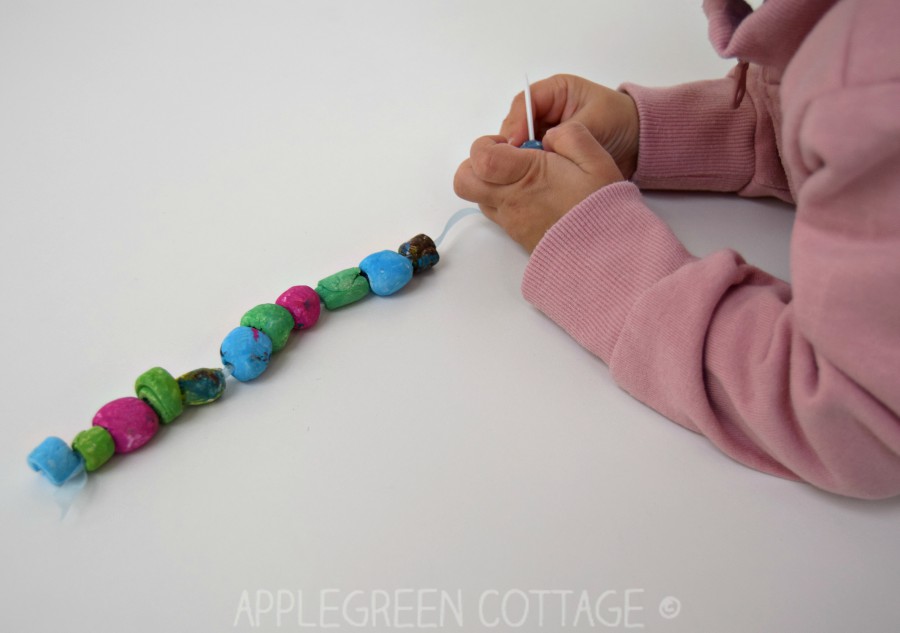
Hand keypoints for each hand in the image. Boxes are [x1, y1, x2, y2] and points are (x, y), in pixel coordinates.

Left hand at [454, 121, 623, 251]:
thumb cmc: (601, 207)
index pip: (480, 157)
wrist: (605, 257)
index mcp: (526, 176)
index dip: (487, 144)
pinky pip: (498, 214)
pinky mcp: (518, 236)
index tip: (511, 144)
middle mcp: (510, 201)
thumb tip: (548, 136)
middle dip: (478, 165)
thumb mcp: (596, 160)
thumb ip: (569, 137)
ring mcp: (511, 221)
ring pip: (480, 197)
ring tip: (527, 178)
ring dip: (493, 183)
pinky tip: (537, 197)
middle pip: (464, 181)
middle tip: (507, 159)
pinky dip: (508, 200)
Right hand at [502, 74, 638, 178]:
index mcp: (556, 91)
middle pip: (516, 123)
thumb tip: (543, 147)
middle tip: (515, 162)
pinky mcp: (549, 150)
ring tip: (522, 171)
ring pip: (520, 142)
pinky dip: (529, 166)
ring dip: (520, 156)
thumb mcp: (596, 122)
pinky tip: (530, 176)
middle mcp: (546, 109)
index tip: (516, 143)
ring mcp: (545, 130)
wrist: (639, 142)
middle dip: (514, 142)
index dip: (517, 123)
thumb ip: (569, 133)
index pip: (525, 102)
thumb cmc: (622, 122)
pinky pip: (531, 156)